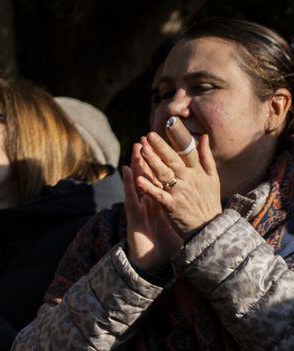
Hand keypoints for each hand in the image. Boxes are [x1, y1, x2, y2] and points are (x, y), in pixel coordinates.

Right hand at [122, 144, 182, 274]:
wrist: (153, 260)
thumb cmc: (165, 239)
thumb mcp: (177, 218)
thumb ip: (183, 202)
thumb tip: (193, 189)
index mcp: (161, 198)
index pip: (162, 176)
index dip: (163, 160)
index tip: (166, 143)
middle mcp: (149, 200)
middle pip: (149, 174)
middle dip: (149, 155)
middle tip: (146, 137)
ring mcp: (141, 206)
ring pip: (139, 181)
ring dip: (137, 164)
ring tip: (136, 147)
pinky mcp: (135, 215)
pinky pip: (133, 198)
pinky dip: (131, 185)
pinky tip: (128, 173)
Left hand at [132, 119, 221, 234]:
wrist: (209, 227)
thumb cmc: (208, 201)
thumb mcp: (212, 178)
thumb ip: (206, 157)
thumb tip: (204, 137)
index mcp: (198, 172)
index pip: (187, 150)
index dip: (178, 136)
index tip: (171, 122)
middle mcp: (189, 180)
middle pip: (173, 160)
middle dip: (160, 146)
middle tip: (149, 134)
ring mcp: (180, 193)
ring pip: (164, 174)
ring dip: (152, 162)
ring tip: (142, 150)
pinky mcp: (171, 206)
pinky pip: (158, 195)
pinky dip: (148, 187)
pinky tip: (137, 179)